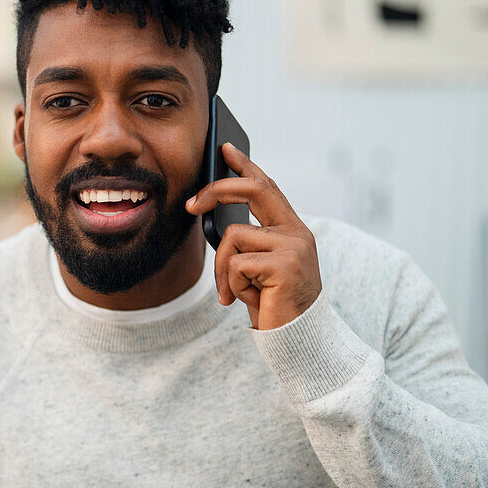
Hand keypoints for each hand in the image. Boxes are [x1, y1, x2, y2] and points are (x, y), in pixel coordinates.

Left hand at [185, 143, 321, 330]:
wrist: (296, 339)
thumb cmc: (272, 304)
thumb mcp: (256, 267)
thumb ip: (245, 242)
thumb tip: (207, 214)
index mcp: (291, 229)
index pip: (266, 187)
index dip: (245, 165)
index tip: (224, 149)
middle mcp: (297, 232)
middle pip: (253, 190)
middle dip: (215, 191)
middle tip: (190, 206)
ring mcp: (294, 248)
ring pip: (232, 238)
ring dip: (222, 269)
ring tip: (235, 292)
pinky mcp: (285, 266)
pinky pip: (236, 264)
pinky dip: (231, 285)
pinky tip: (246, 300)